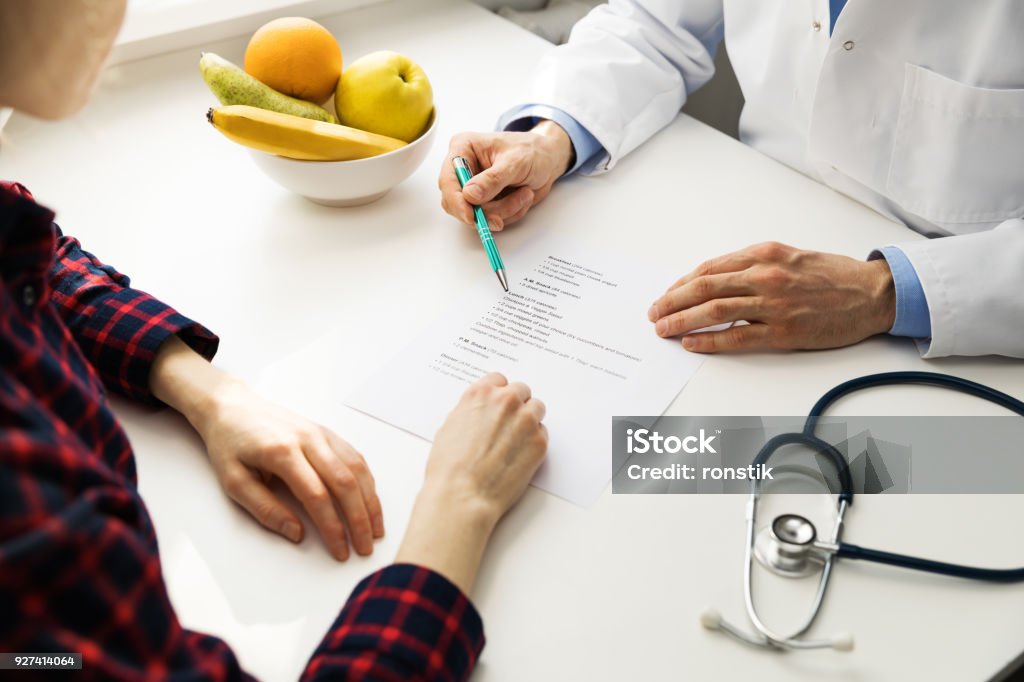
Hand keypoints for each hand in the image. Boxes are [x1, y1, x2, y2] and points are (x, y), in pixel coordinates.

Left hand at [149, 336, 382, 560]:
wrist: (232, 407)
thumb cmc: (230, 444)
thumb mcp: (233, 481)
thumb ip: (265, 509)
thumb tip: (296, 533)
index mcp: (282, 452)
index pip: (317, 495)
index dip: (332, 527)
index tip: (340, 551)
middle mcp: (308, 440)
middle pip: (345, 483)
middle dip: (359, 519)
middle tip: (366, 547)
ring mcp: (320, 433)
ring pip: (357, 469)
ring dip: (370, 501)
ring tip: (376, 529)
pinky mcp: (326, 432)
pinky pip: (355, 457)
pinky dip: (367, 482)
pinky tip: (370, 500)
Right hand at [422, 372, 547, 524]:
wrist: (462, 494)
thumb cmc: (449, 467)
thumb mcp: (450, 426)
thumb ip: (472, 411)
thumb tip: (482, 413)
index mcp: (481, 394)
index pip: (500, 380)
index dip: (499, 394)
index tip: (499, 405)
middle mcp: (506, 401)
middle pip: (522, 391)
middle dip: (516, 405)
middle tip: (509, 424)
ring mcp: (526, 420)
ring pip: (537, 408)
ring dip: (529, 419)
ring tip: (516, 440)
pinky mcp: (539, 442)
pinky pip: (543, 433)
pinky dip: (534, 441)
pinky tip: (519, 455)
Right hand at [438, 120, 573, 230]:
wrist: (548, 160)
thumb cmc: (531, 151)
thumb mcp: (515, 162)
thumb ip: (493, 179)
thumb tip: (470, 195)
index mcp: (463, 149)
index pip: (448, 180)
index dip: (457, 201)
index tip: (471, 216)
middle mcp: (464, 170)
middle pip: (457, 203)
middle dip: (485, 211)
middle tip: (503, 215)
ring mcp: (474, 189)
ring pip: (477, 215)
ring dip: (505, 210)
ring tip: (525, 193)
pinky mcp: (486, 203)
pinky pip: (492, 219)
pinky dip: (511, 213)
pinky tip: (523, 196)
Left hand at [647, 242, 895, 352]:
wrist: (872, 293)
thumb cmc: (832, 275)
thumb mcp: (789, 256)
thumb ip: (753, 265)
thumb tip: (716, 280)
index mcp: (764, 253)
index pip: (709, 269)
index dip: (681, 283)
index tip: (666, 295)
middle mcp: (765, 275)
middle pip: (703, 288)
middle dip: (671, 302)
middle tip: (654, 313)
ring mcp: (773, 304)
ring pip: (713, 311)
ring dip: (681, 321)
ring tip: (663, 330)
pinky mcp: (784, 331)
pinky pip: (736, 337)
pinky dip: (709, 341)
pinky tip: (692, 344)